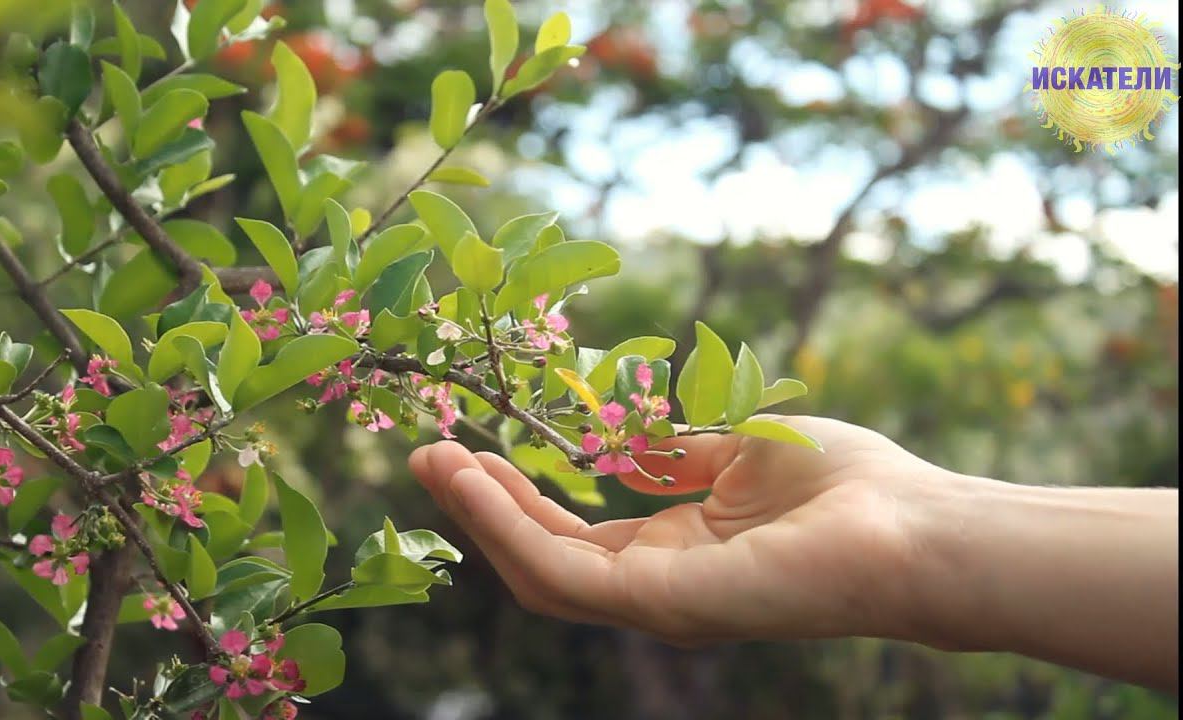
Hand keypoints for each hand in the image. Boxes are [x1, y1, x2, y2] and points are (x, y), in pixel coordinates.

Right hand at [407, 415, 941, 646]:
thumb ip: (672, 451)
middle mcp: (657, 587)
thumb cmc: (845, 486)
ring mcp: (657, 603)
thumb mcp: (737, 448)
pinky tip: (474, 479)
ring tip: (433, 461)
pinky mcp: (662, 605)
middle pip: (541, 556)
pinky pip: (562, 569)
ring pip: (537, 571)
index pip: (573, 533)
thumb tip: (619, 442)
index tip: (467, 445)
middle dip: (480, 507)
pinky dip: (509, 527)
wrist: (915, 528)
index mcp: (675, 551)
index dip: (515, 494)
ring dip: (480, 517)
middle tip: (424, 452)